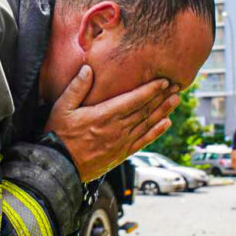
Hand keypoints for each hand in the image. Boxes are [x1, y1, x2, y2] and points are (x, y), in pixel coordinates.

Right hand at [45, 65, 180, 181]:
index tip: (164, 81)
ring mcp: (121, 143)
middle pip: (145, 110)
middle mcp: (117, 129)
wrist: (59, 166)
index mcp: (104, 115)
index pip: (133, 100)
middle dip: (162, 97)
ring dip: (163, 111)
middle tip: (177, 86)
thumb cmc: (58, 134)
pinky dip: (156, 132)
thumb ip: (77, 88)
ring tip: (175, 100)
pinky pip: (143, 141)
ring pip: (147, 124)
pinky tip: (165, 124)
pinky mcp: (121, 154)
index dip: (151, 90)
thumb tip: (89, 69)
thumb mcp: (61, 107)